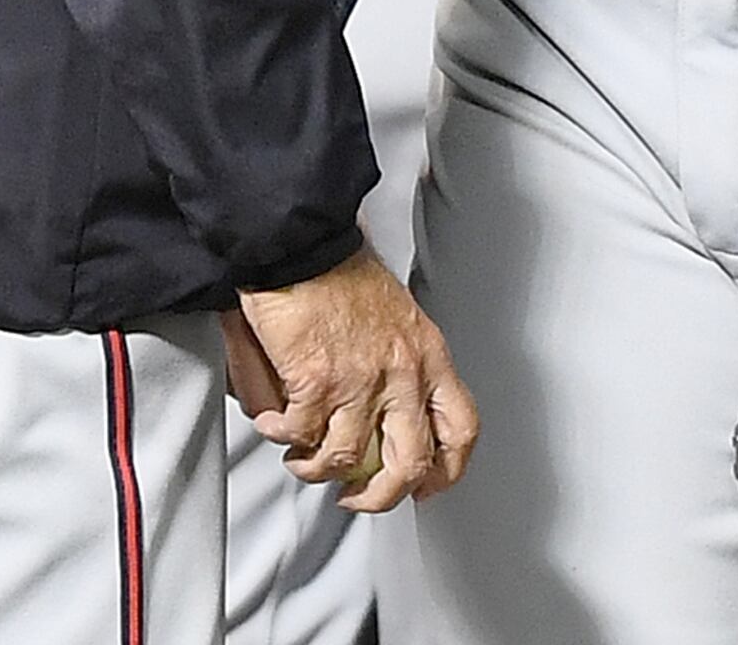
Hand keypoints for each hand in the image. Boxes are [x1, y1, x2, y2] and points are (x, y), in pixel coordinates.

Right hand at [229, 245, 479, 512]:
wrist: (303, 241)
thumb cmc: (340, 269)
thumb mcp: (395, 316)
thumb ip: (397, 367)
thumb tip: (380, 417)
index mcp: (428, 353)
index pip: (461, 426)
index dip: (448, 469)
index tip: (428, 484)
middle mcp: (402, 371)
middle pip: (410, 463)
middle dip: (380, 496)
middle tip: (357, 496)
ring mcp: (360, 379)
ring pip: (346, 458)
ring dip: (317, 467)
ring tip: (302, 457)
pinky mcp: (316, 380)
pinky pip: (300, 434)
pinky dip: (283, 437)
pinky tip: (276, 425)